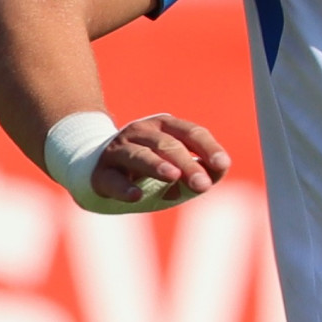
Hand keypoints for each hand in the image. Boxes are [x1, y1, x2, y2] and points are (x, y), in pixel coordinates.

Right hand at [93, 112, 234, 203]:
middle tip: (202, 185)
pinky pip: (113, 179)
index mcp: (165, 126)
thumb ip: (200, 170)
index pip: (191, 133)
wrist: (99, 169)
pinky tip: (136, 196)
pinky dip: (125, 188)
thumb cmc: (150, 168)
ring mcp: (117, 150)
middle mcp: (140, 132)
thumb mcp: (178, 166)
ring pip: (139, 155)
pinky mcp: (100, 172)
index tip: (222, 165)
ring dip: (157, 165)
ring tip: (173, 176)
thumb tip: (213, 177)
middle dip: (187, 164)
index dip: (208, 148)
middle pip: (168, 145)